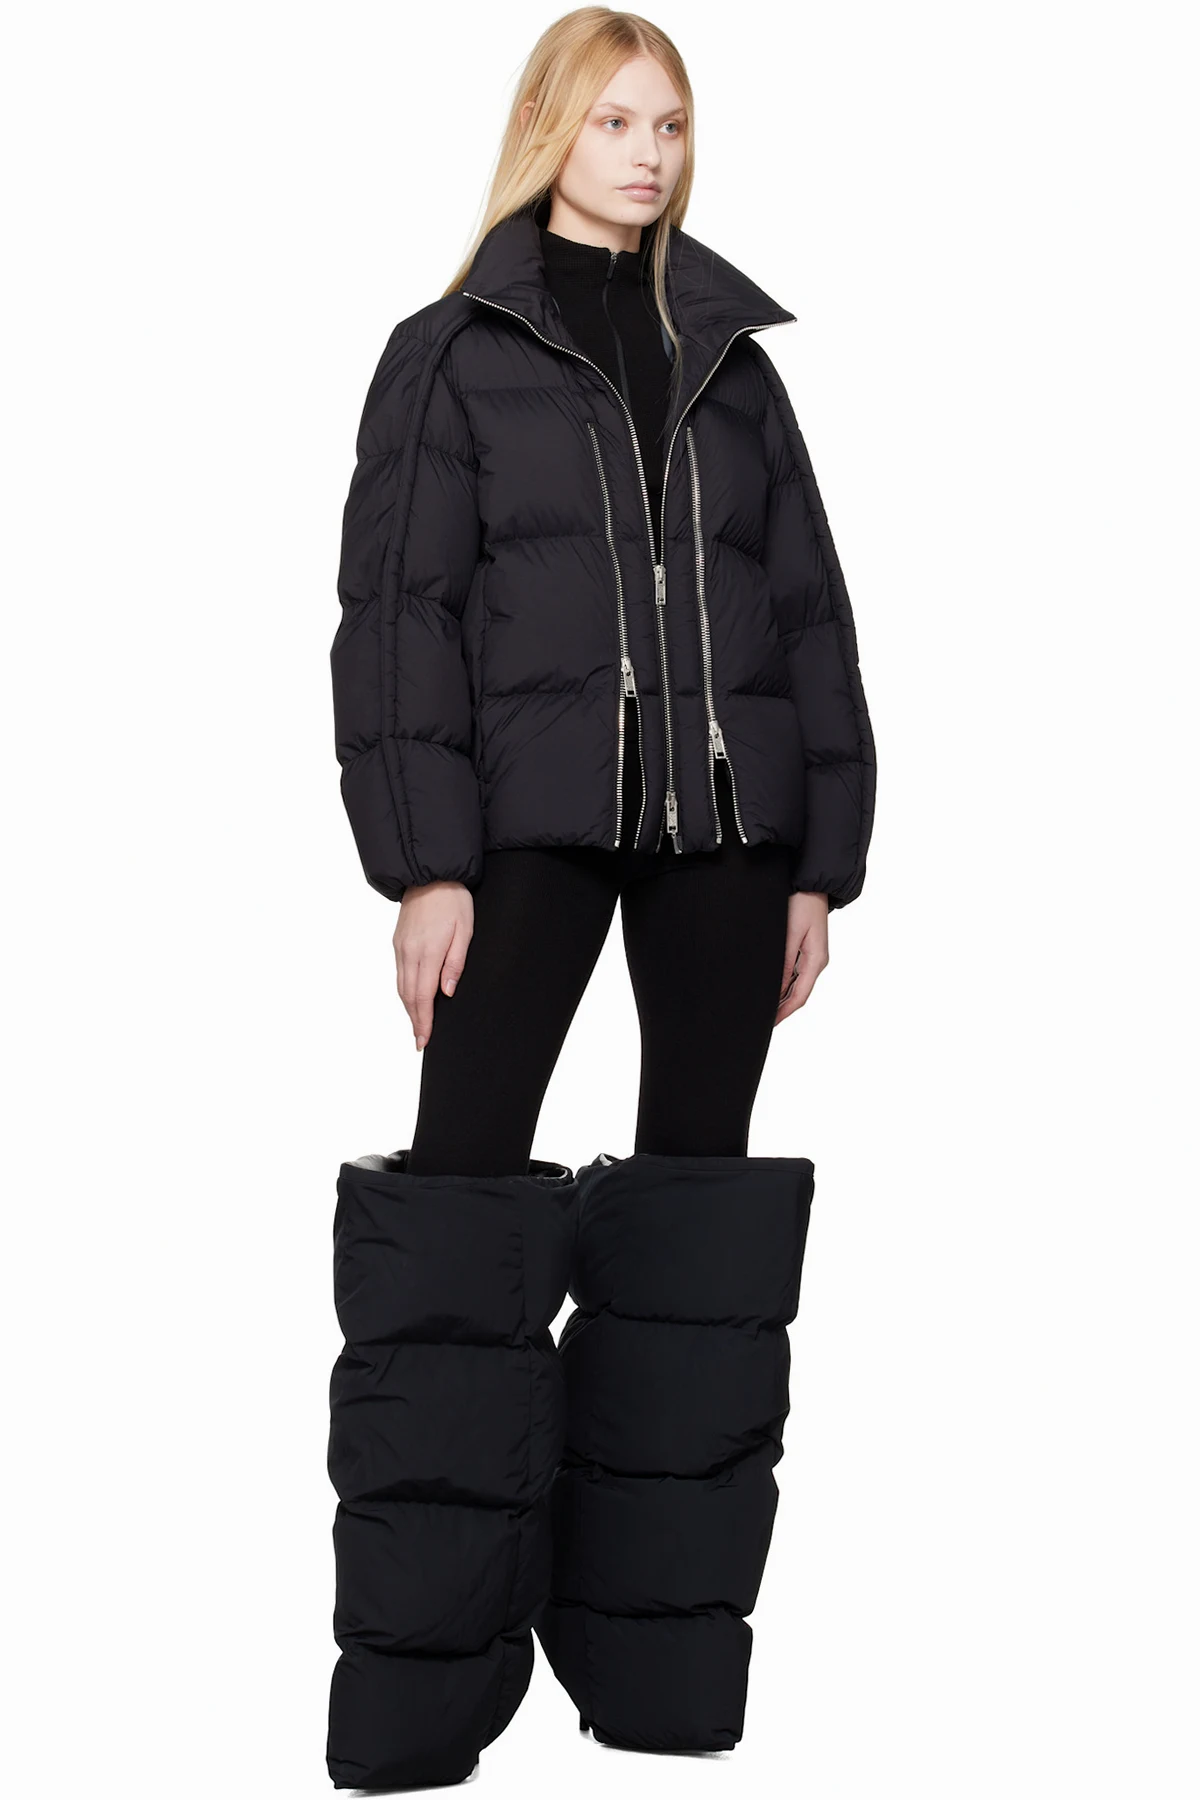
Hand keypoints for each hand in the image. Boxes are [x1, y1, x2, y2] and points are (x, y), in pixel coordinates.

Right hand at [393, 881, 473, 1050]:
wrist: (430, 874)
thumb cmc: (453, 901)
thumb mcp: (465, 930)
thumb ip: (455, 963)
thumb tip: (447, 992)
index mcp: (428, 952)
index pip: (423, 996)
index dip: (424, 1020)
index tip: (424, 1039)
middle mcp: (409, 952)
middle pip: (409, 995)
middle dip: (414, 1020)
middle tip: (421, 1041)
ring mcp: (401, 947)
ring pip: (401, 986)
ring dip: (408, 1008)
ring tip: (416, 1025)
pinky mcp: (398, 941)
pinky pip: (399, 973)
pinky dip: (404, 991)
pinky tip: (411, 998)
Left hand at [776, 891, 829, 1023]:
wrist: (811, 882)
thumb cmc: (801, 903)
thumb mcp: (790, 933)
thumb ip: (784, 962)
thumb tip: (776, 987)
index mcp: (816, 961)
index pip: (799, 996)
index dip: (784, 1012)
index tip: (769, 1023)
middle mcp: (816, 961)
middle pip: (798, 994)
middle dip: (781, 1008)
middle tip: (761, 1019)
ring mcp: (812, 956)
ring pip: (796, 985)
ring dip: (781, 997)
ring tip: (763, 1007)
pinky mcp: (806, 949)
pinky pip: (795, 973)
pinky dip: (783, 984)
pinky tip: (771, 986)